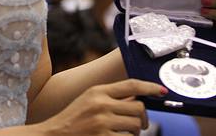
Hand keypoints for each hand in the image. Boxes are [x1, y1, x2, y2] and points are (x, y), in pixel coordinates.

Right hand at [38, 79, 164, 135]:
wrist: (53, 135)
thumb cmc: (73, 119)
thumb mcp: (89, 101)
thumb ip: (110, 98)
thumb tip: (138, 98)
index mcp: (98, 91)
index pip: (131, 85)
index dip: (150, 87)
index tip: (162, 91)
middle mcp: (101, 104)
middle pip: (138, 107)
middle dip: (143, 118)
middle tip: (140, 124)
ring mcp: (102, 123)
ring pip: (135, 125)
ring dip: (135, 132)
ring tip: (125, 134)